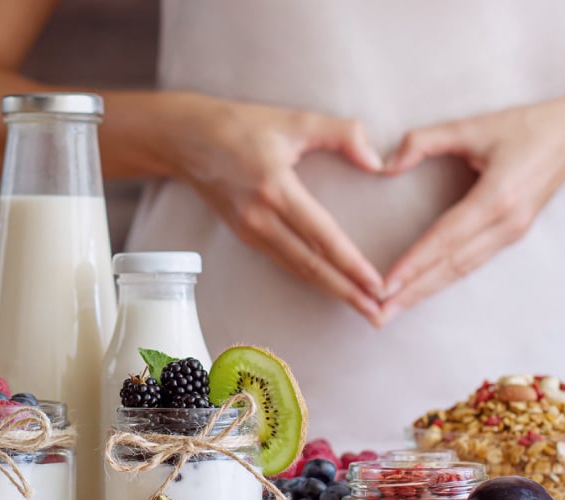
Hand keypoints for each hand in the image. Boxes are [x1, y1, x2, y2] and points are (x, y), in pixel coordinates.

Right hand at [165, 94, 386, 322]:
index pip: (322, 236)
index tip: (378, 285)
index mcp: (275, 189)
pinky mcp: (244, 234)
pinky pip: (283, 261)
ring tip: (360, 307)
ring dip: (331, 290)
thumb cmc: (241, 125)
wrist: (186, 139)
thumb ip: (342, 134)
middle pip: (311, 265)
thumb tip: (377, 162)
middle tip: (378, 314)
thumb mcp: (295, 120)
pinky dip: (310, 278)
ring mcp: (249, 230)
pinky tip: (329, 286)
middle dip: (347, 292)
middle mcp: (260, 217)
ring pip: (297, 269)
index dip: (352, 264)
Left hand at [378, 98, 564, 324]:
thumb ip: (425, 140)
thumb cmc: (524, 128)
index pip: (446, 239)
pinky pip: (471, 264)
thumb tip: (387, 164)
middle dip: (413, 292)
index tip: (385, 284)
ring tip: (393, 311)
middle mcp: (505, 224)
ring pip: (461, 271)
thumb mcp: (472, 125)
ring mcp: (511, 234)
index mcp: (496, 198)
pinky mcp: (511, 236)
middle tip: (378, 314)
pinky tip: (421, 291)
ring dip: (425, 292)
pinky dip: (443, 280)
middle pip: (451, 266)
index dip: (414, 263)